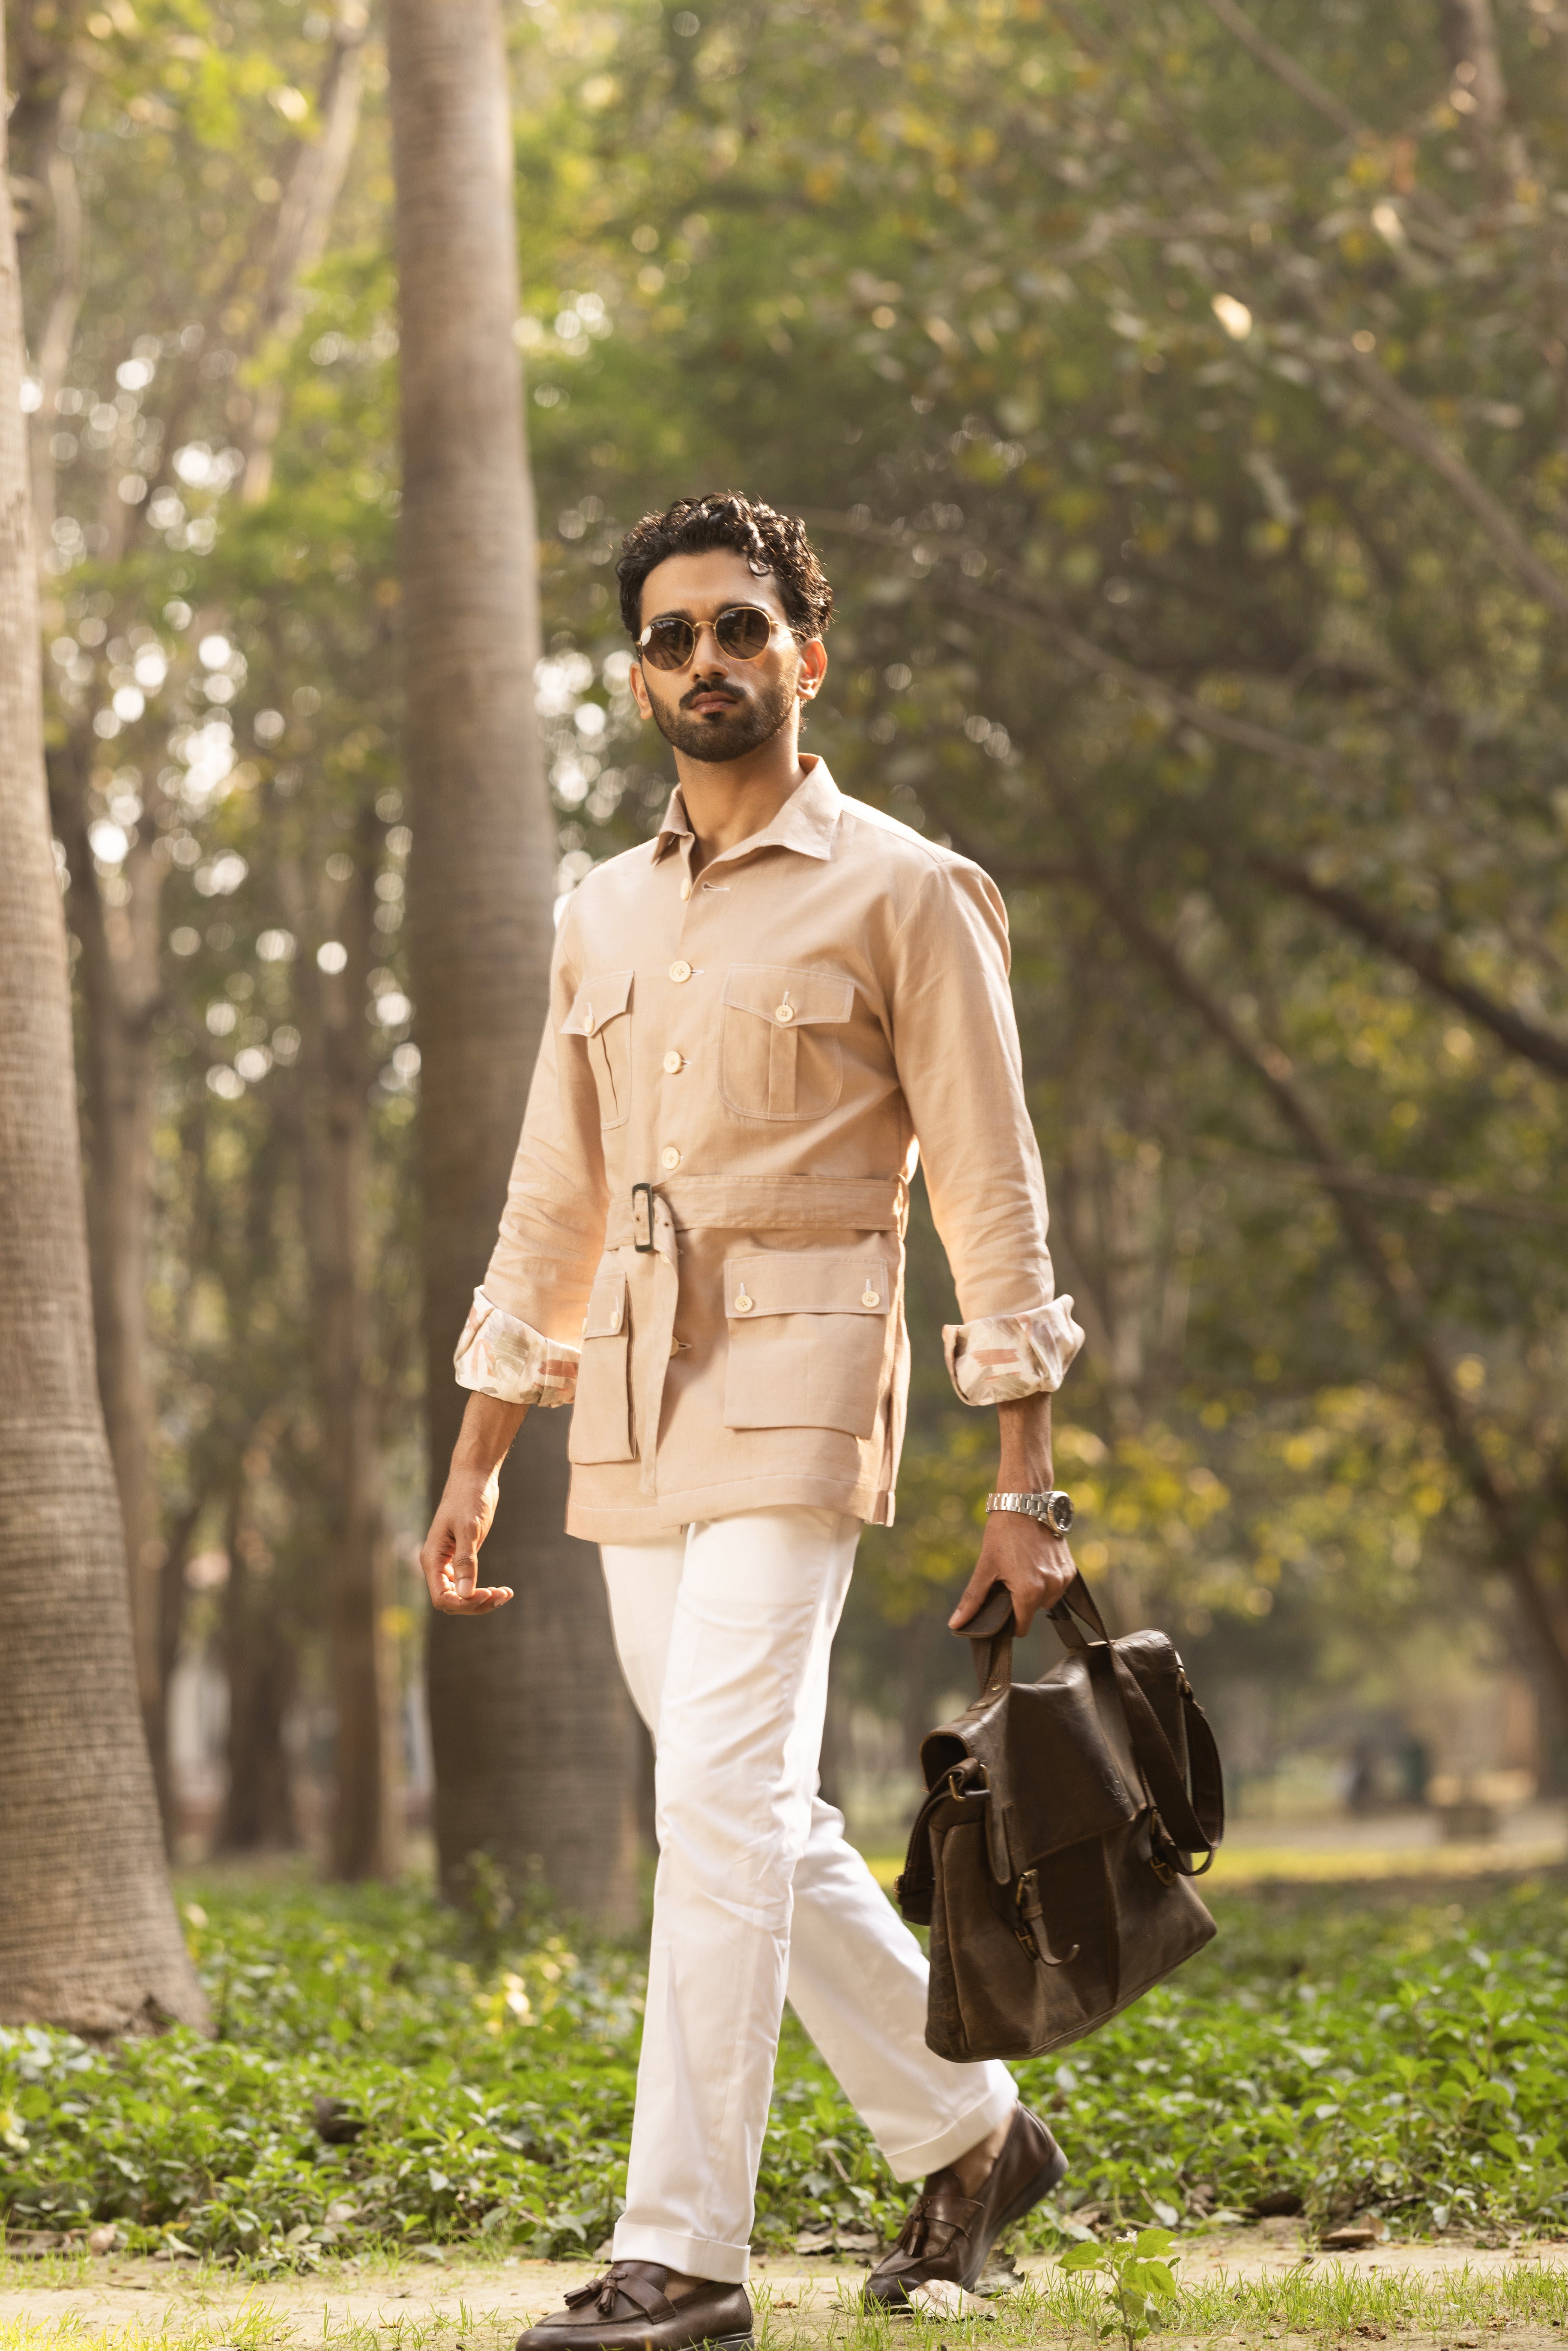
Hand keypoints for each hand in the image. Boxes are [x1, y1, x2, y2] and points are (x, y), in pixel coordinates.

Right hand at [418, 1467, 514, 1614]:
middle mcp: (438, 1564)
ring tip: (506, 1594)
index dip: (463, 1603)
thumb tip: (464, 1593)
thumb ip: (466, 1562)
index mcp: (433, 1559)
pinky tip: (504, 1590)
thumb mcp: (469, 1529)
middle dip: (476, 1603)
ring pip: (462, 1595)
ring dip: (483, 1600)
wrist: (474, 1477)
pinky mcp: (462, 1558)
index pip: (441, 1598)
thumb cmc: (469, 1498)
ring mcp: (450, 1563)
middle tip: (502, 1595)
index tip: (487, 1594)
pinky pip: (469, 1584)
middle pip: (453, 1600)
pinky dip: (485, 1590)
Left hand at [949, 1508, 1075, 1637]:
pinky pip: (1057, 1586)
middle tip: (1009, 1579)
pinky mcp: (1070, 1568)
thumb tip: (955, 1625)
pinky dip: (1047, 1581)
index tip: (1001, 1607)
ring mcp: (1062, 1578)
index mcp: (1029, 1592)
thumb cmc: (1003, 1533)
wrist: (1026, 1503)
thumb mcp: (985, 1566)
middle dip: (1021, 1601)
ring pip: (1047, 1600)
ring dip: (1036, 1592)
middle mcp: (1050, 1588)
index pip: (1021, 1627)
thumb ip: (973, 1599)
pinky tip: (1035, 1563)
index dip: (1009, 1622)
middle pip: (1033, 1612)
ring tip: (1022, 1568)